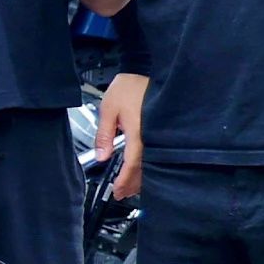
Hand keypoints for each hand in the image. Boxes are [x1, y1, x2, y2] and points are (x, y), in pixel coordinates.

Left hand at [94, 70, 146, 201]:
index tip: (118, 191)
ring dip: (141, 177)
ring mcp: (159, 134)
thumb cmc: (130, 87)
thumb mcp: (108, 109)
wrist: (146, 69)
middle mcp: (152, 137)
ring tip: (129, 185)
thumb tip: (102, 155)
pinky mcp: (162, 130)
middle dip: (133, 184)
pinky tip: (142, 168)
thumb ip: (104, 134)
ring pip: (152, 163)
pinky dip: (148, 165)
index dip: (125, 180)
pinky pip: (156, 153)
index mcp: (139, 133)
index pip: (132, 164)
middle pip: (145, 168)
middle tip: (122, 193)